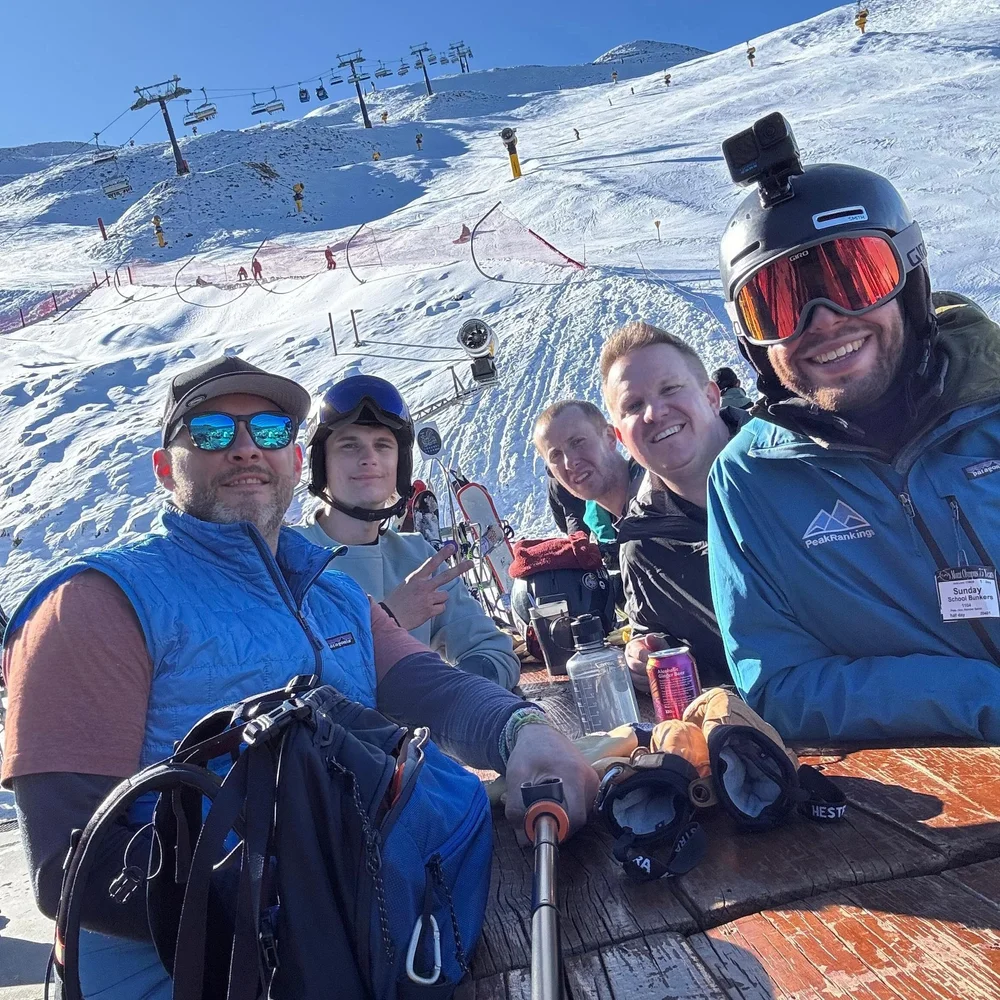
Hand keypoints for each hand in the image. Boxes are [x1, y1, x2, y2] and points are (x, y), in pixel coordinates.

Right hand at [383, 543, 473, 630]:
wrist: (389, 617)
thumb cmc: (395, 601)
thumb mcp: (405, 584)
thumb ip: (419, 580)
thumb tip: (431, 576)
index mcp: (416, 578)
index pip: (431, 563)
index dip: (443, 554)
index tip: (452, 547)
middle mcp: (424, 586)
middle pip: (446, 576)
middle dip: (460, 569)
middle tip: (471, 563)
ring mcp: (428, 598)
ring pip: (445, 595)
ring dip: (439, 599)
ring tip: (427, 603)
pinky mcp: (430, 611)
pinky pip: (442, 607)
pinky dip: (437, 609)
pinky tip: (426, 611)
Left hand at [504, 723, 597, 842]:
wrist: (539, 732)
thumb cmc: (527, 752)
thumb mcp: (516, 778)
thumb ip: (517, 809)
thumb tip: (524, 838)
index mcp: (574, 774)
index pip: (575, 817)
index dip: (557, 828)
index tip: (539, 825)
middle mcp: (590, 778)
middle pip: (579, 818)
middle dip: (557, 823)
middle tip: (537, 814)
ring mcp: (593, 780)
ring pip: (581, 813)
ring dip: (562, 815)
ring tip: (543, 801)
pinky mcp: (592, 781)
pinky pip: (582, 805)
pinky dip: (567, 807)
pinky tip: (553, 797)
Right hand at [624, 632, 670, 693]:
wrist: (652, 655)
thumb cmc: (654, 649)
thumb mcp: (658, 643)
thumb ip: (656, 640)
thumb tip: (649, 637)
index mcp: (633, 647)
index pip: (638, 653)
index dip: (647, 658)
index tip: (656, 661)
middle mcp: (628, 659)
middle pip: (634, 666)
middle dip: (647, 670)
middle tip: (658, 673)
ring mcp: (629, 670)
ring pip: (635, 677)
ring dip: (646, 680)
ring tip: (657, 680)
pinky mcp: (632, 680)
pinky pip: (637, 686)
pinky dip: (645, 686)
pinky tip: (654, 685)